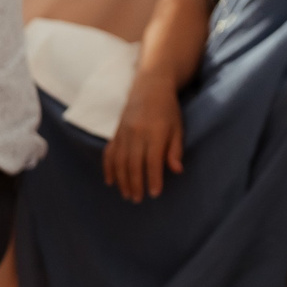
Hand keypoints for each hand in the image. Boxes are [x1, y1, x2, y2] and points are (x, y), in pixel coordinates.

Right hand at [102, 77, 184, 202]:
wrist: (149, 87)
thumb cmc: (168, 110)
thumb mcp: (178, 127)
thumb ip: (175, 149)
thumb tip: (176, 170)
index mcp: (156, 133)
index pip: (153, 160)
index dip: (153, 178)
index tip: (154, 194)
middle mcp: (137, 134)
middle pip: (134, 164)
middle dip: (135, 183)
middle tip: (137, 199)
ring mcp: (124, 133)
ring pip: (120, 161)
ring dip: (122, 180)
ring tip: (126, 194)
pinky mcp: (116, 132)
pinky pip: (109, 153)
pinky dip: (108, 168)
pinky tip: (110, 181)